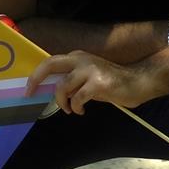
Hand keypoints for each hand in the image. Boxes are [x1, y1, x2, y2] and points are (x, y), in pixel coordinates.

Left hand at [28, 51, 150, 114]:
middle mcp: (82, 59)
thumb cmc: (114, 83)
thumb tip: (54, 91)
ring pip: (63, 87)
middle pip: (51, 65)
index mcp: (78, 57)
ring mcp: (90, 70)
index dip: (37, 75)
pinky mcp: (98, 83)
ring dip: (63, 102)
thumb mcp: (89, 78)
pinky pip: (78, 98)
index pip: (51, 62)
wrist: (139, 83)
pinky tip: (81, 110)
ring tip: (70, 109)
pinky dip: (77, 107)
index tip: (28, 89)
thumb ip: (73, 81)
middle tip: (30, 93)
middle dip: (36, 79)